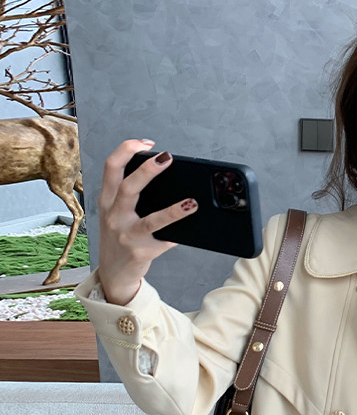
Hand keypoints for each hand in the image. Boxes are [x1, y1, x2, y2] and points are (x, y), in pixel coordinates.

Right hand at [96, 139, 197, 304]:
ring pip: (151, 220)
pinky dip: (178, 234)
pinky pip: (165, 241)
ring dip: (173, 211)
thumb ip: (129, 195)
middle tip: (167, 158)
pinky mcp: (141, 252)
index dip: (127, 150)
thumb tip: (162, 174)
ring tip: (191, 203)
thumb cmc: (120, 236)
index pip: (111, 167)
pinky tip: (190, 229)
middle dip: (147, 170)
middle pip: (129, 187)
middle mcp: (113, 216)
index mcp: (106, 200)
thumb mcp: (116, 212)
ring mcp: (127, 235)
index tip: (147, 143)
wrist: (114, 272)